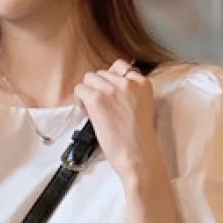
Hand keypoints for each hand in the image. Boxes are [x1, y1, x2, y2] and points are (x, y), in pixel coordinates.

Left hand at [73, 60, 163, 188]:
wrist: (138, 156)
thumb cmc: (139, 141)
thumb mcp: (140, 108)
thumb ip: (128, 95)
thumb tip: (105, 90)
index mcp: (142, 83)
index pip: (120, 66)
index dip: (111, 80)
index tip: (110, 95)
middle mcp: (127, 82)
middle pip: (102, 72)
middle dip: (99, 87)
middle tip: (101, 107)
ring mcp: (111, 89)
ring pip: (89, 78)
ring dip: (88, 92)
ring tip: (94, 111)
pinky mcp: (97, 99)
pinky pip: (79, 89)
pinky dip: (80, 100)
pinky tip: (88, 113)